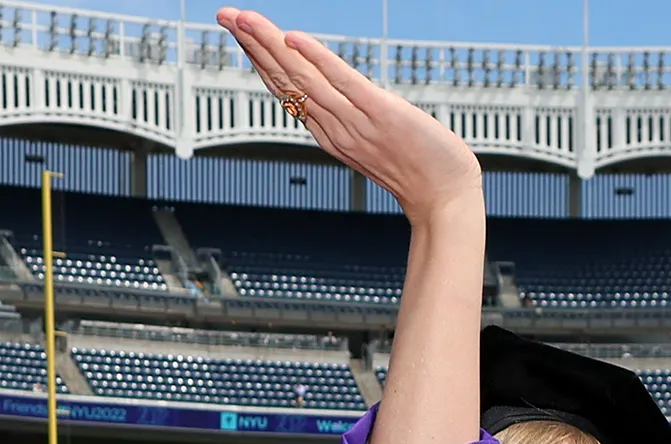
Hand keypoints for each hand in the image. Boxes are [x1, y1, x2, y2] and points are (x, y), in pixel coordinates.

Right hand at [216, 9, 481, 225]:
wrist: (446, 198)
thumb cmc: (421, 170)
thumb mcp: (377, 142)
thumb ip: (355, 120)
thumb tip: (342, 99)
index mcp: (332, 133)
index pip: (287, 90)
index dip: (260, 60)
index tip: (239, 32)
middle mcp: (336, 128)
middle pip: (286, 81)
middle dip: (252, 46)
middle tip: (224, 15)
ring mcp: (355, 122)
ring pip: (304, 79)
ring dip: (271, 46)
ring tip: (245, 20)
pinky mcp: (379, 114)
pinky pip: (343, 83)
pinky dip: (317, 60)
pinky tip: (294, 39)